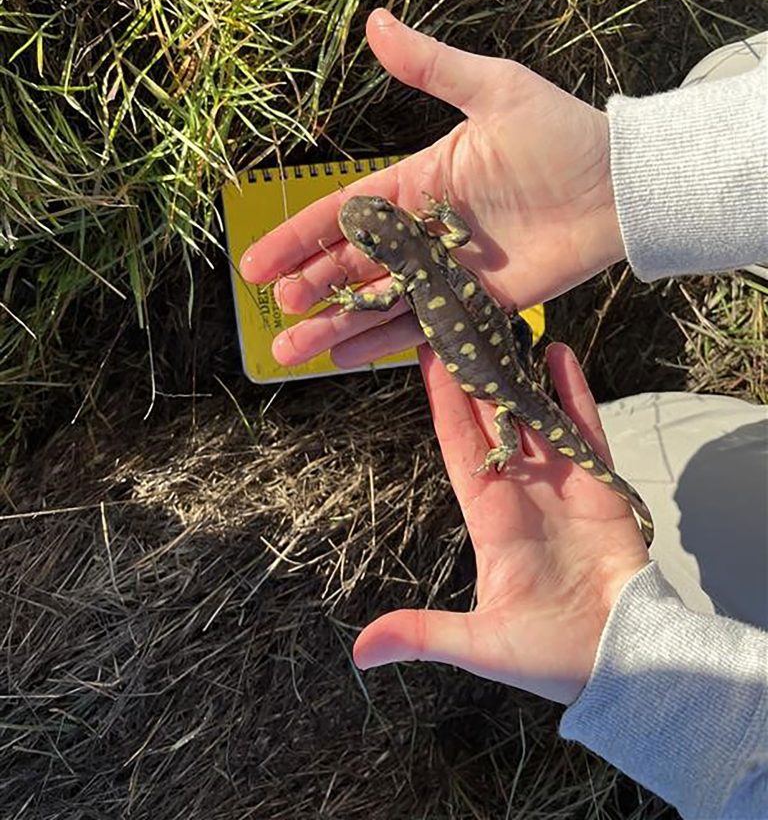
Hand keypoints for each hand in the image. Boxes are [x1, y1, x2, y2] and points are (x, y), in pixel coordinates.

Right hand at [239, 9, 623, 369]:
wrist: (621, 184)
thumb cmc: (561, 131)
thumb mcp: (493, 89)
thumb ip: (431, 66)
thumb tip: (376, 21)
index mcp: (417, 182)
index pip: (343, 213)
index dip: (298, 237)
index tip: (256, 263)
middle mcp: (426, 231)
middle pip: (353, 265)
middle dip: (311, 287)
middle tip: (273, 309)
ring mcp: (451, 271)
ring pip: (380, 303)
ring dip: (335, 327)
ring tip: (291, 352)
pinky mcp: (482, 304)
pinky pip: (426, 327)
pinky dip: (385, 344)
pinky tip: (347, 360)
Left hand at [353, 343, 648, 704]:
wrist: (623, 661)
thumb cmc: (549, 658)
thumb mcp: (479, 645)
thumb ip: (422, 634)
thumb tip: (359, 652)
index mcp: (489, 517)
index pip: (459, 444)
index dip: (443, 401)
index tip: (425, 359)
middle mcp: (521, 489)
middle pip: (493, 416)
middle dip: (475, 371)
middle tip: (458, 321)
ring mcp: (561, 482)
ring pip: (536, 413)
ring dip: (521, 371)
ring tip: (504, 323)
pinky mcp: (600, 484)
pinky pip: (584, 427)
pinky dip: (572, 391)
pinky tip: (558, 352)